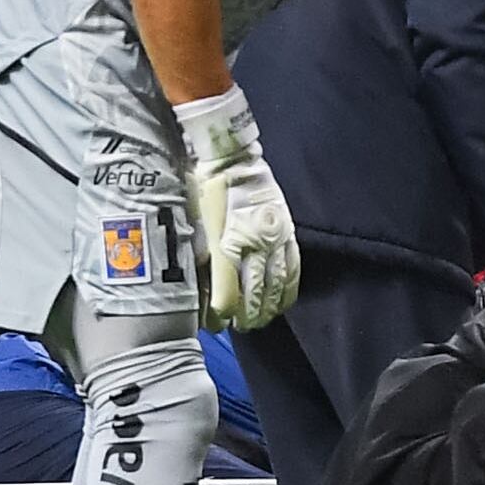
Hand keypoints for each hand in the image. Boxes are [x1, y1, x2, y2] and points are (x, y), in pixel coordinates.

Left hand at [182, 97, 300, 329]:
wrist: (231, 156)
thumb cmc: (203, 187)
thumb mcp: (191, 221)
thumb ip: (198, 256)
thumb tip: (197, 288)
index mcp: (227, 243)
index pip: (228, 295)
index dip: (221, 315)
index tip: (214, 323)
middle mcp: (254, 245)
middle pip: (254, 297)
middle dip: (245, 318)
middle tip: (236, 327)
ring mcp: (274, 239)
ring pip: (276, 287)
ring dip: (266, 309)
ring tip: (257, 320)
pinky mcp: (287, 231)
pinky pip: (293, 268)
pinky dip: (287, 290)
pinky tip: (280, 302)